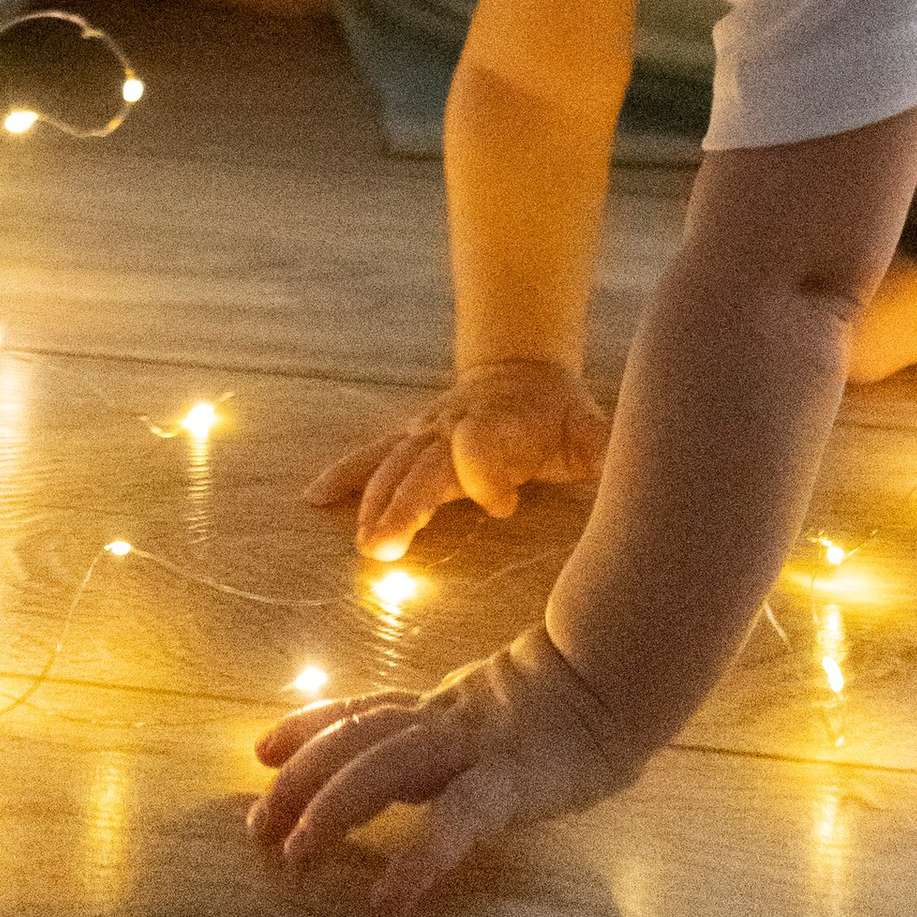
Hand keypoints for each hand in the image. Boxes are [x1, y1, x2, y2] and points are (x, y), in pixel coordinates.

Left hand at [250, 627, 636, 914]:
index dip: (307, 727)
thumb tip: (392, 746)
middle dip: (300, 782)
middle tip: (258, 825)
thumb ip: (443, 726)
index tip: (261, 749)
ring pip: (385, 767)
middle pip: (355, 741)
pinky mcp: (508, 780)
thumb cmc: (555, 705)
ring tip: (297, 855)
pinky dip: (417, 857)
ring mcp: (471, 747)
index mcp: (438, 707)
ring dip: (332, 811)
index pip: (360, 711)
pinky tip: (391, 898)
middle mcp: (441, 720)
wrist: (614, 680)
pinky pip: (455, 820)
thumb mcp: (485, 710)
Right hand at [304, 358, 609, 558]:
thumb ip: (596, 444)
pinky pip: (371, 457)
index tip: (505, 505)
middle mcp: (454, 428)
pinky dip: (343, 476)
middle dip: (406, 504)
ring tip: (363, 542)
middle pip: (425, 465)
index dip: (489, 475)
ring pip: (394, 465)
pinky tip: (312, 497)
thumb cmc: (557, 413)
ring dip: (374, 502)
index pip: (484, 449)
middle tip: (385, 546)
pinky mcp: (408, 441)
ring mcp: (426, 434)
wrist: (520, 370)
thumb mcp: (586, 425)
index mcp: (500, 426)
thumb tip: (604, 459)